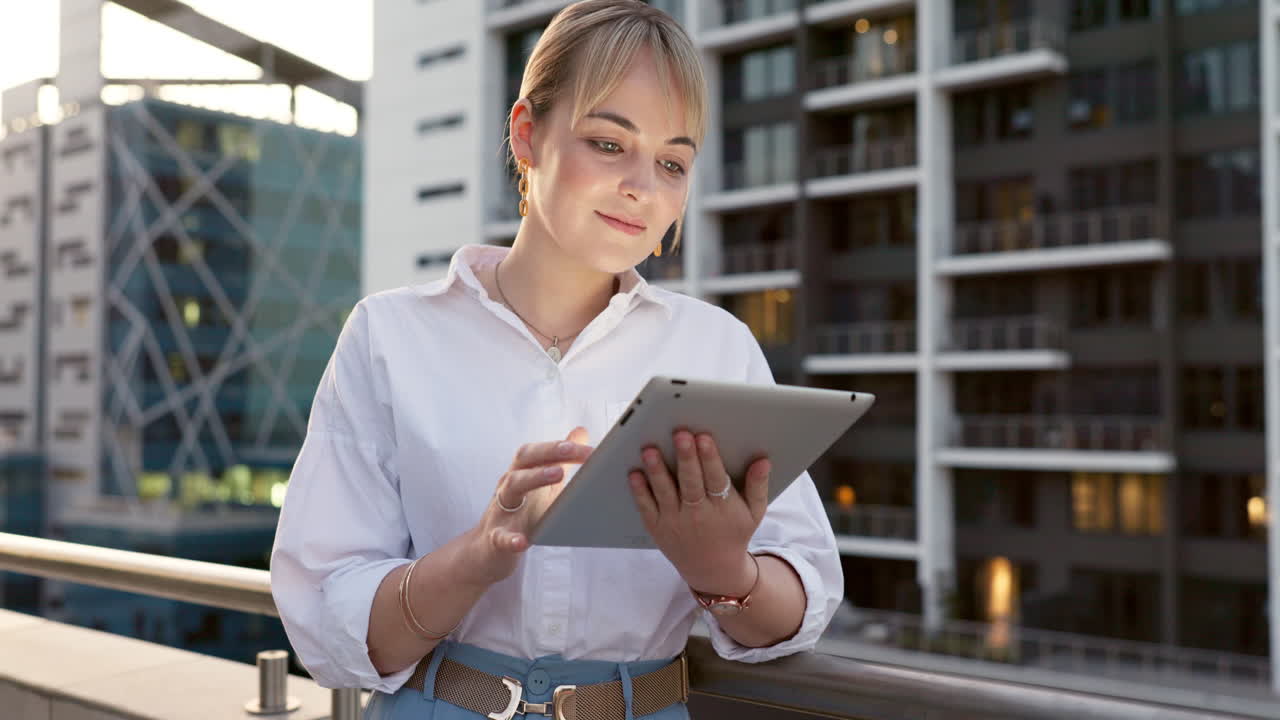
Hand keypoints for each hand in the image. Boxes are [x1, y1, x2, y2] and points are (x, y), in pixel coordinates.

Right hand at [464, 426, 592, 586]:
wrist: (490, 550)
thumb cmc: (523, 513)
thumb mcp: (544, 484)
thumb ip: (561, 459)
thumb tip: (580, 431)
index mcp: (522, 472)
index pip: (539, 451)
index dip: (562, 446)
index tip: (590, 449)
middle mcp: (509, 485)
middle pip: (524, 459)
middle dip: (548, 451)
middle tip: (571, 449)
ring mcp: (500, 510)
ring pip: (511, 487)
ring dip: (535, 478)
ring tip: (559, 474)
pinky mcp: (495, 537)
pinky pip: (500, 536)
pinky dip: (510, 538)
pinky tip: (521, 542)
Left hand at [628, 429, 770, 595]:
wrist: (713, 570)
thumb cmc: (734, 533)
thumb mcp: (754, 513)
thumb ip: (758, 486)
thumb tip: (763, 461)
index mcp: (723, 508)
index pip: (716, 479)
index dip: (710, 458)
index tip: (704, 437)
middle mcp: (698, 515)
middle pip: (690, 483)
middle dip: (685, 458)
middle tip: (680, 434)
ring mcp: (675, 522)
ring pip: (665, 493)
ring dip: (657, 471)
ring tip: (650, 450)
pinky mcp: (657, 528)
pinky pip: (647, 507)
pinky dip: (640, 491)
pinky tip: (634, 473)